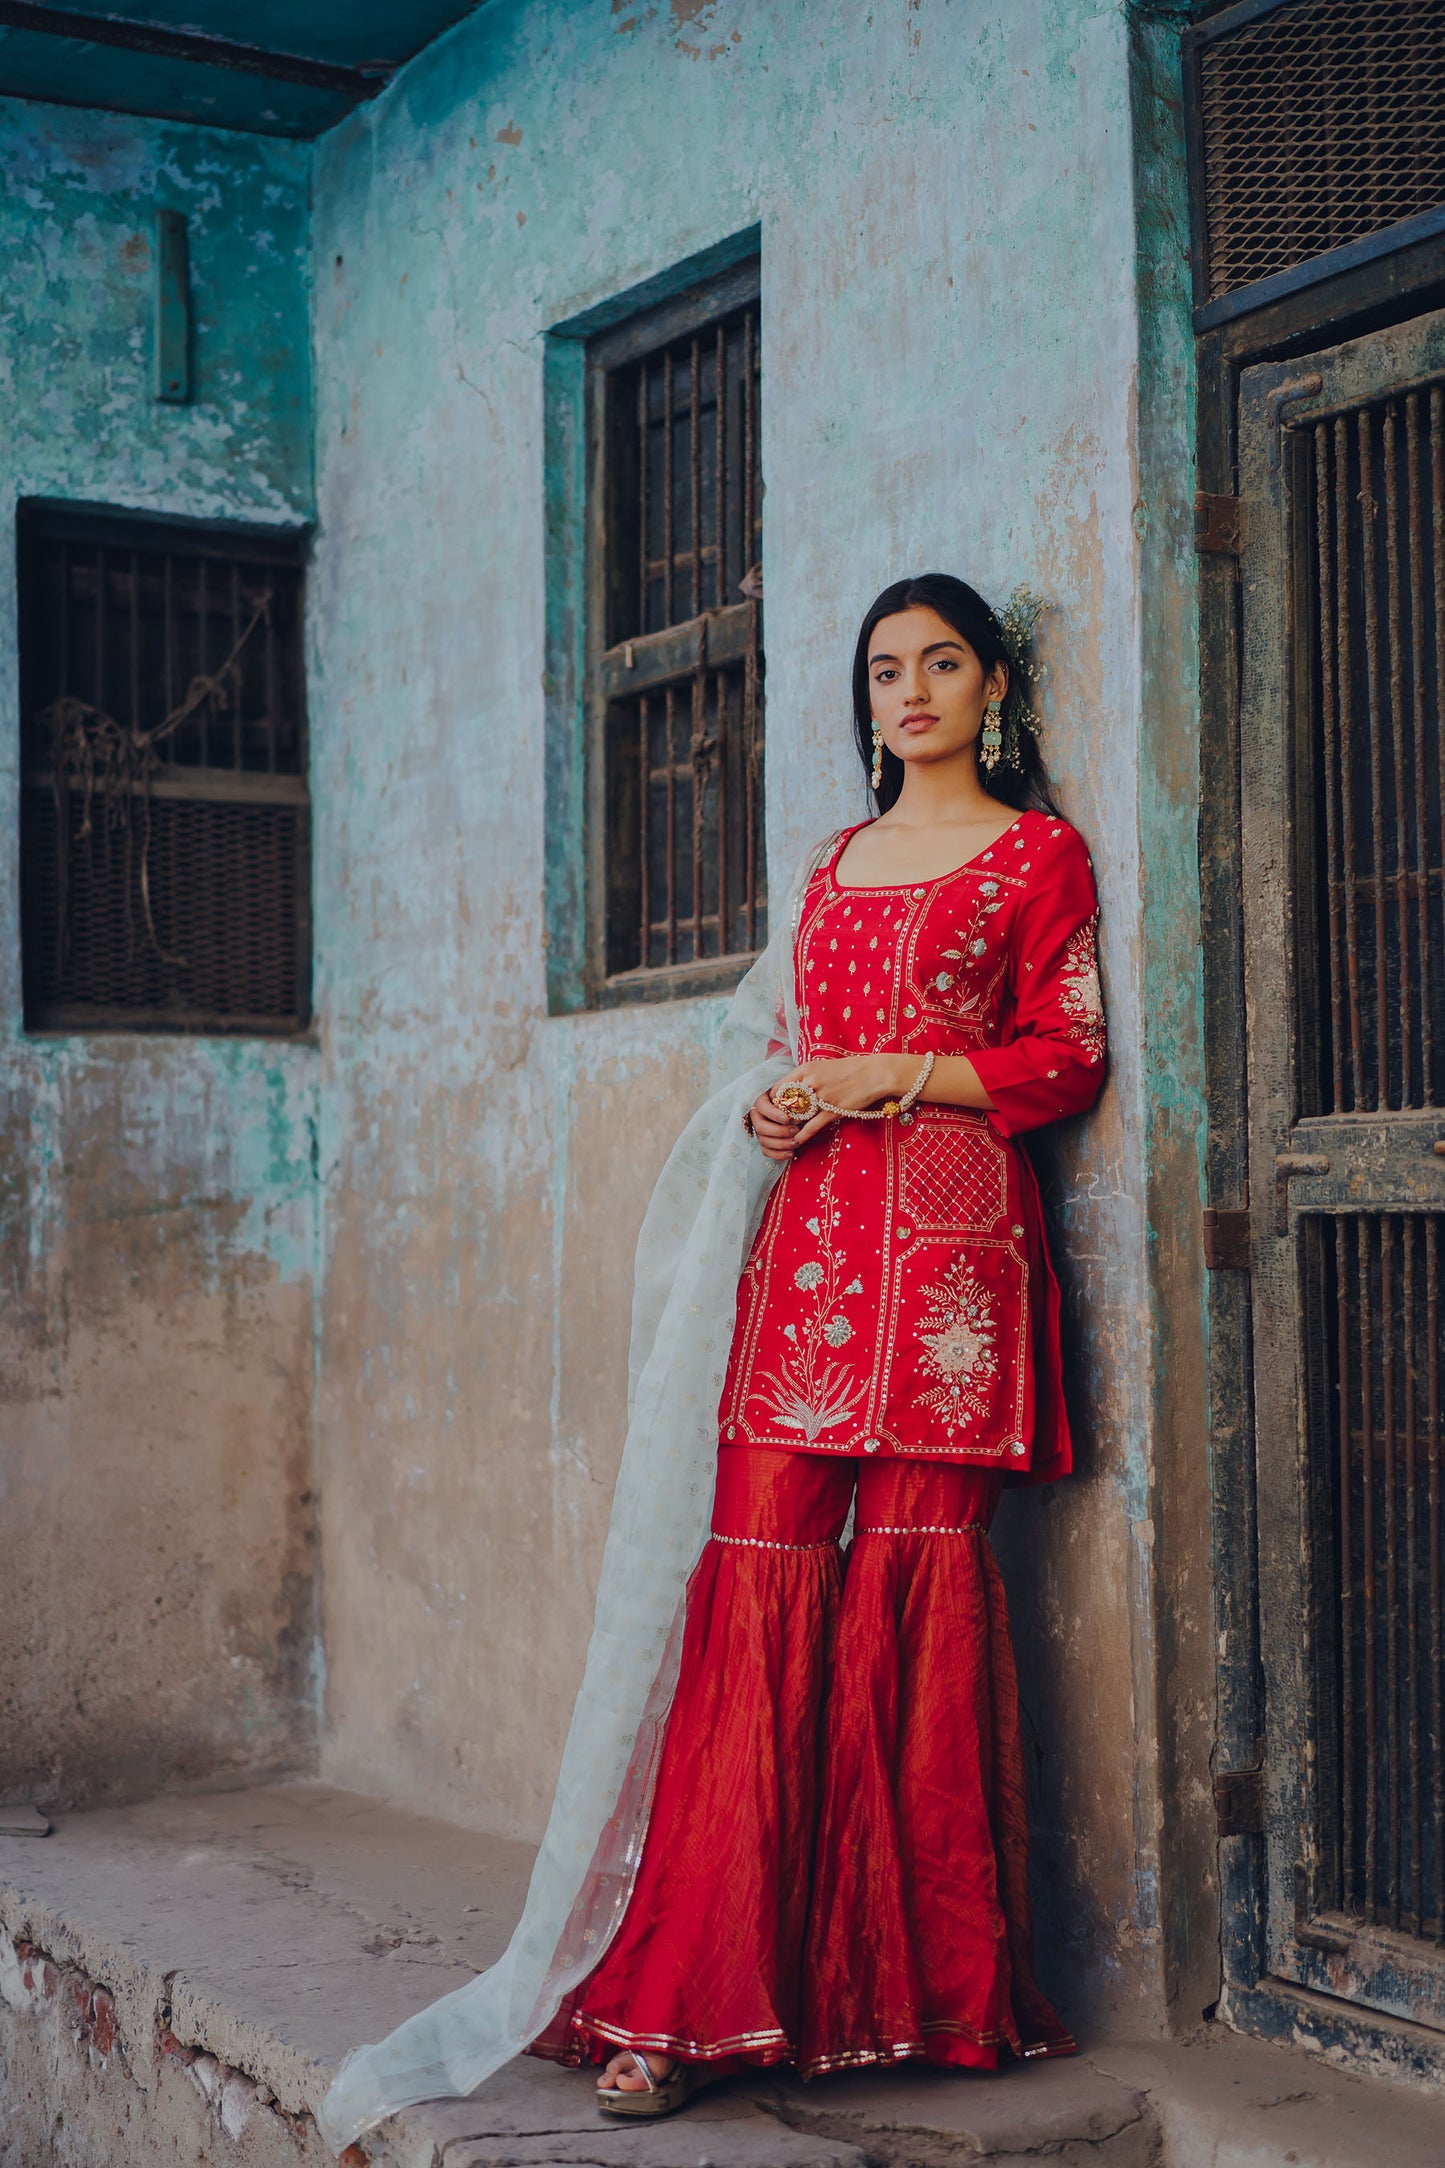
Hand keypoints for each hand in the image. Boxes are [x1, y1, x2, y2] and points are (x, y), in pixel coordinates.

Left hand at [748, 1055, 915, 1159]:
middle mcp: (810, 1082)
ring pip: (796, 1116)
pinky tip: (796, 1141)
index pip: (778, 1088)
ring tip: (785, 1135)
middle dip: (781, 1116)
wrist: (874, 1074)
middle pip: (784, 1104)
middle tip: (779, 1124)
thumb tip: (791, 1092)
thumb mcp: (822, 1067)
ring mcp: (821, 1097)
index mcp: (805, 1069)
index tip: (776, 1109)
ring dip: (790, 1127)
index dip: (774, 1102)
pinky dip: (801, 1136)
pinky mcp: (832, 1110)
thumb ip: (806, 1078)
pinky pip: (811, 1126)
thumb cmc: (849, 1070)